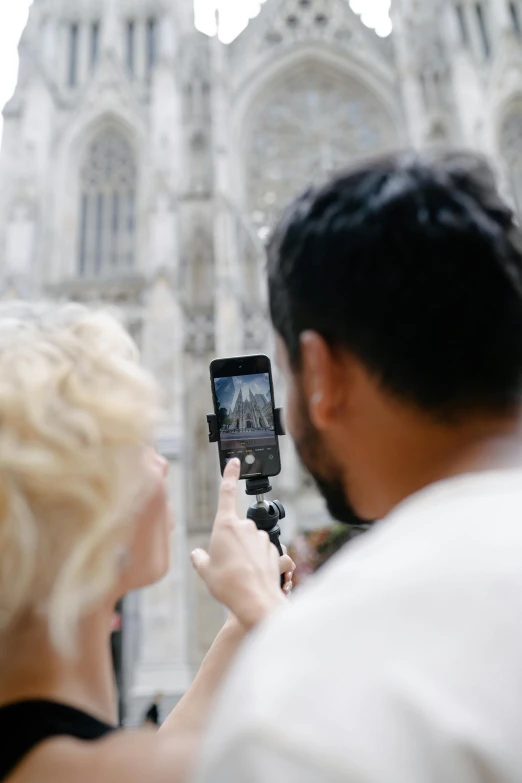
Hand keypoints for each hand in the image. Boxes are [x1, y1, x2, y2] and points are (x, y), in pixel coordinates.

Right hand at [191, 459, 294, 628]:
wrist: (255, 601)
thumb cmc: (227, 584)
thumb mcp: (205, 571)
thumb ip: (200, 558)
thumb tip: (198, 554)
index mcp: (225, 525)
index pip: (227, 492)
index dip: (230, 474)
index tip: (234, 461)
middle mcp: (246, 527)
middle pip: (236, 528)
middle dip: (232, 543)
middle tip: (226, 565)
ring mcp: (262, 538)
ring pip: (251, 541)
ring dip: (246, 553)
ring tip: (239, 575)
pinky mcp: (274, 550)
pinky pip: (263, 553)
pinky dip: (258, 562)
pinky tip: (253, 577)